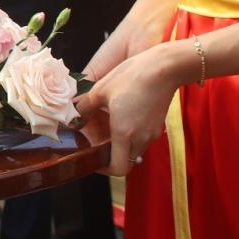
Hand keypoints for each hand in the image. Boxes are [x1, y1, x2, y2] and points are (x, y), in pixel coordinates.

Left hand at [75, 41, 186, 176]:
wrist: (165, 67)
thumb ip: (84, 107)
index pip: (117, 169)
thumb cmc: (132, 77)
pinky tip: (125, 118)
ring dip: (122, 145)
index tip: (93, 160)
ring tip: (110, 128)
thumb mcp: (100, 90)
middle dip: (111, 156)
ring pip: (135, 151)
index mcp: (124, 133)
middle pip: (126, 161)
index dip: (104, 170)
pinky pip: (143, 139)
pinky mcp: (159, 126)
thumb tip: (73, 116)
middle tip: (98, 144)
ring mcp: (152, 133)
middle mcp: (140, 138)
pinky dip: (133, 136)